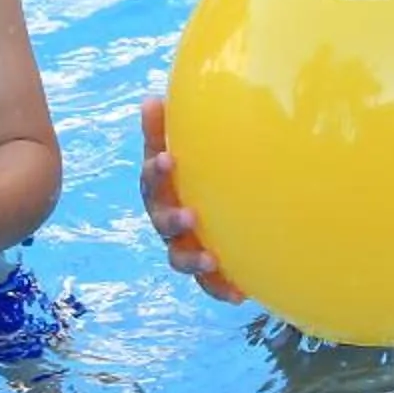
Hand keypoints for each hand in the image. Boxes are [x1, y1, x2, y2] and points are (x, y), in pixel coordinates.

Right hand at [137, 95, 244, 302]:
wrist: (223, 202)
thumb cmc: (200, 165)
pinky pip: (211, 284)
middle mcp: (168, 219)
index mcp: (162, 188)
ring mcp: (186, 245)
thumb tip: (151, 98)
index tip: (169, 160)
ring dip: (193, 261)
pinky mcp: (209, 269)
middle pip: (163, 223)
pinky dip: (222, 289)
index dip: (156, 171)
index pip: (152, 178)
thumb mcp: (187, 143)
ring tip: (212, 260)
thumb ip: (167, 127)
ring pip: (181, 259)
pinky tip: (242, 294)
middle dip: (172, 220)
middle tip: (189, 216)